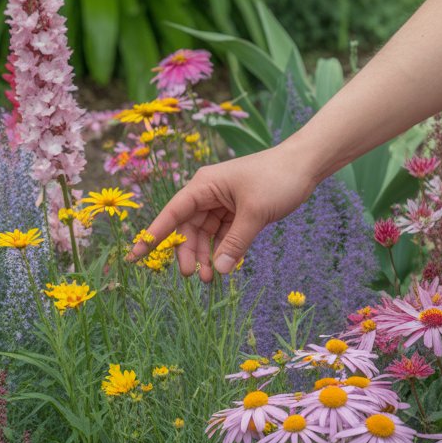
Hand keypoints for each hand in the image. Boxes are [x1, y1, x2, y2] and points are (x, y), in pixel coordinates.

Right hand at [127, 142, 319, 281]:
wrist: (306, 164)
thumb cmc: (277, 179)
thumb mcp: (255, 213)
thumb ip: (236, 243)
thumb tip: (219, 269)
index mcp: (203, 185)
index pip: (171, 214)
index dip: (153, 236)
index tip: (135, 256)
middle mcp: (208, 193)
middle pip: (188, 228)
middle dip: (189, 253)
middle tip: (195, 277)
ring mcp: (222, 202)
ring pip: (204, 234)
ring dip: (206, 255)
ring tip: (211, 278)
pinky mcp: (237, 210)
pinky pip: (222, 233)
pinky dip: (222, 249)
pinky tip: (225, 265)